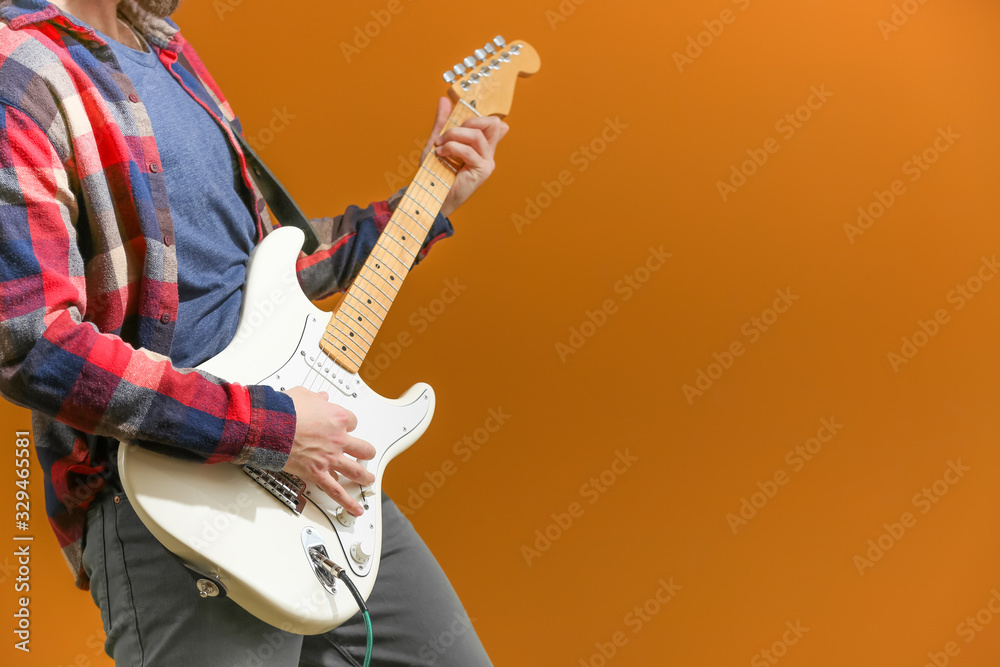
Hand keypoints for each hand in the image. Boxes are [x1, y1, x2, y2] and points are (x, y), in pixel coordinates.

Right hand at [282, 387, 375, 515]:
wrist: (271, 426)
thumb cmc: (284, 411)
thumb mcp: (303, 395)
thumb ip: (315, 398)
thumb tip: (320, 397)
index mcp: (337, 418)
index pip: (352, 421)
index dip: (348, 424)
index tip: (345, 427)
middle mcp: (338, 439)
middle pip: (362, 447)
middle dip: (366, 452)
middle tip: (367, 454)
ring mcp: (330, 458)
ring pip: (355, 470)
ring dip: (364, 476)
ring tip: (368, 481)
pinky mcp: (318, 473)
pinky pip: (336, 491)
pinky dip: (347, 501)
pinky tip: (355, 508)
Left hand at [420, 96, 509, 217]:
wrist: (431, 196)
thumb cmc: (435, 173)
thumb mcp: (437, 142)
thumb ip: (443, 122)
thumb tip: (444, 100)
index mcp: (481, 145)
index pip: (493, 123)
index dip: (476, 116)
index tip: (453, 122)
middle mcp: (488, 153)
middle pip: (492, 123)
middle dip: (468, 122)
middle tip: (448, 133)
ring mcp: (487, 162)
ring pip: (477, 135)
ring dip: (454, 135)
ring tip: (440, 145)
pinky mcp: (482, 171)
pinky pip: (469, 151)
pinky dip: (452, 148)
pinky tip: (441, 153)